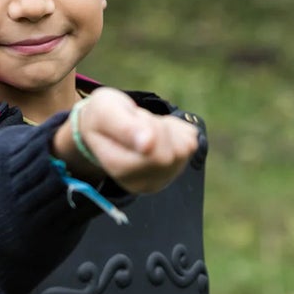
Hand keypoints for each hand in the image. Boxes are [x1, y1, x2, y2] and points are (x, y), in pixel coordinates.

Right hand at [53, 87, 198, 194]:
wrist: (104, 126)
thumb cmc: (102, 116)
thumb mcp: (105, 111)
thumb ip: (124, 127)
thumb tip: (148, 145)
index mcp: (120, 170)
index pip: (156, 155)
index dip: (150, 127)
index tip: (133, 118)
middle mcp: (142, 183)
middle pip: (173, 152)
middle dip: (159, 127)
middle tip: (139, 121)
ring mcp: (161, 178)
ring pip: (184, 147)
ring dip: (168, 128)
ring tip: (146, 127)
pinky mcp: (176, 169)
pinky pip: (190, 141)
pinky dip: (177, 130)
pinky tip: (158, 131)